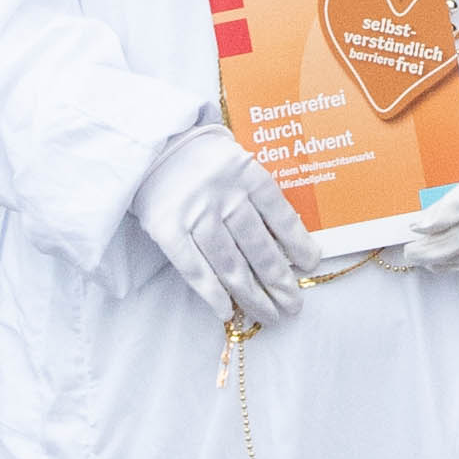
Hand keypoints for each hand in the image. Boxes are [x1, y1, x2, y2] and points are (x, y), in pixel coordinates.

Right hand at [130, 124, 309, 325]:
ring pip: (230, 264)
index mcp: (247, 172)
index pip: (281, 217)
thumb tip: (286, 241)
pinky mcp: (166, 227)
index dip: (298, 245)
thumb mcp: (235, 161)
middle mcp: (224, 194)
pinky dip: (211, 294)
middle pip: (258, 248)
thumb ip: (256, 194)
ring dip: (252, 295)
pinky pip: (194, 268)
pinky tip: (226, 312)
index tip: (310, 267)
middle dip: (280, 282)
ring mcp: (195, 212)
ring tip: (269, 315)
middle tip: (293, 305)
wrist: (148, 144)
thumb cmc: (199, 157)